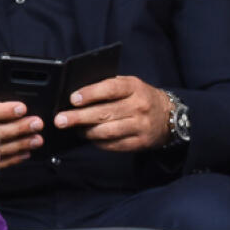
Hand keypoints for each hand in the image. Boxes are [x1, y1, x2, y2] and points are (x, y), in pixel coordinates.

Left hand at [54, 76, 171, 151]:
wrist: (169, 116)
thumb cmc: (141, 98)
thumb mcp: (130, 85)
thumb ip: (108, 86)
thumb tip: (77, 96)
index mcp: (135, 88)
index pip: (110, 88)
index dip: (90, 93)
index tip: (72, 99)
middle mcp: (139, 107)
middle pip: (105, 113)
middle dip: (79, 117)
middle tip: (60, 120)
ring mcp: (141, 126)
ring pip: (108, 131)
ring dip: (87, 131)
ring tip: (74, 129)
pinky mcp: (140, 142)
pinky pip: (114, 145)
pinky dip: (98, 142)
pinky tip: (90, 138)